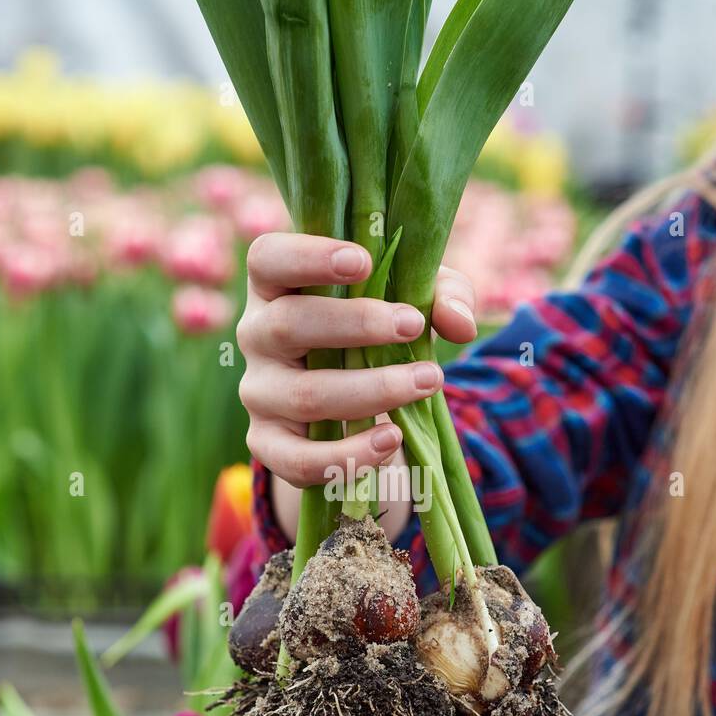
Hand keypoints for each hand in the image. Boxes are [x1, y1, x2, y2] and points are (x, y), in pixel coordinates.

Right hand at [237, 232, 477, 489]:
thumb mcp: (412, 300)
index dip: (307, 256)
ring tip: (426, 382)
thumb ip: (442, 296)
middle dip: (357, 324)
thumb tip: (459, 324)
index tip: (362, 261)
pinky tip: (392, 440)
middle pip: (288, 324)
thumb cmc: (377, 332)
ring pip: (305, 395)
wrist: (354, 404)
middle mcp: (256, 335)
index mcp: (277, 286)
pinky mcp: (268, 443)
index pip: (268, 258)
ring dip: (373, 390)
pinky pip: (298, 459)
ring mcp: (258, 392)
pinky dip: (348, 455)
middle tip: (413, 325)